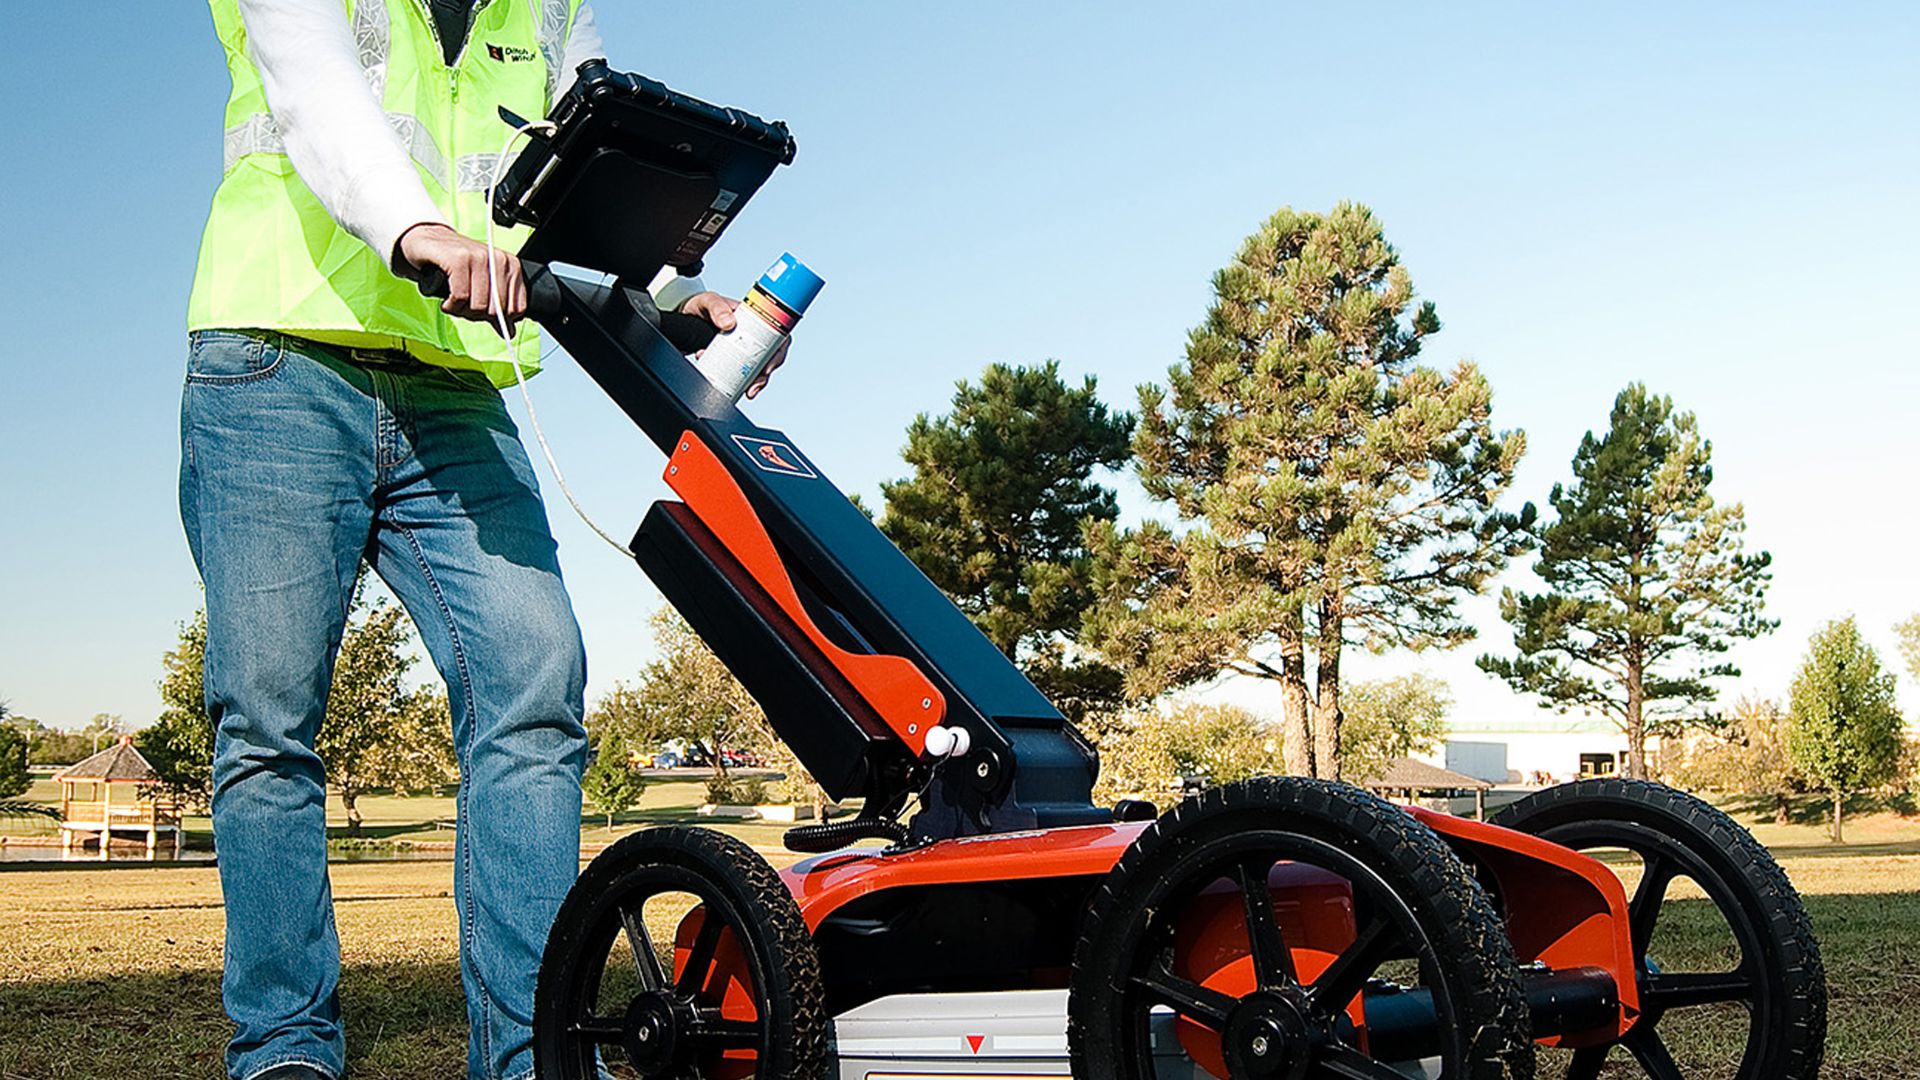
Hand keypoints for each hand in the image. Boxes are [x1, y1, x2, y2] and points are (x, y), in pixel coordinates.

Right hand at [397, 223, 526, 330]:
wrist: (429, 242)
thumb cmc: (456, 265)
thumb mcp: (482, 287)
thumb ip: (496, 309)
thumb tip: (509, 331)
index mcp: (511, 266)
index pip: (516, 309)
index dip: (497, 319)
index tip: (482, 312)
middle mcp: (498, 259)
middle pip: (497, 310)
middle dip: (477, 316)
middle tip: (463, 306)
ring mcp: (479, 257)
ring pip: (478, 305)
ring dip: (461, 311)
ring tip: (454, 300)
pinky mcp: (459, 259)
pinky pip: (460, 296)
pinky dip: (450, 305)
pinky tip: (447, 299)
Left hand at [680, 292, 788, 398]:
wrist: (684, 315)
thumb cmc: (702, 305)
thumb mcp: (708, 301)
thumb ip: (717, 308)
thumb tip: (729, 323)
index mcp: (755, 318)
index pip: (778, 335)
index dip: (779, 353)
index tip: (768, 366)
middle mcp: (752, 334)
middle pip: (770, 356)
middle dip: (765, 375)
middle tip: (754, 386)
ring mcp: (743, 348)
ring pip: (757, 368)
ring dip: (755, 382)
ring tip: (748, 392)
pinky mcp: (732, 358)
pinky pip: (741, 373)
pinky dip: (738, 383)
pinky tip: (731, 387)